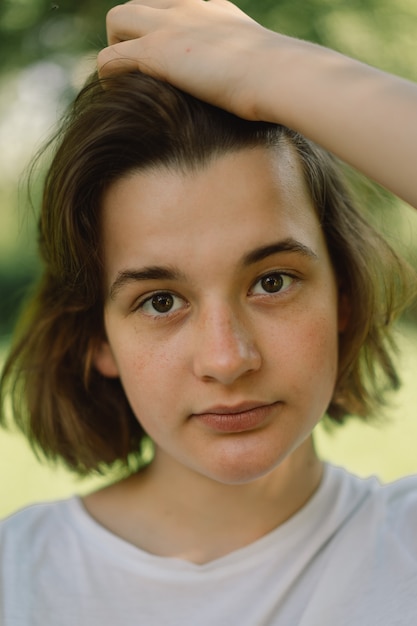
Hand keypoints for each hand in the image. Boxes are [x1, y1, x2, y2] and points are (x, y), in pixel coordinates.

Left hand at [97, 0, 276, 119]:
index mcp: (213, 10)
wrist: (279, 75)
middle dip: (130, 34)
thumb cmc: (282, 80)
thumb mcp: (268, 67)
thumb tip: (260, 95)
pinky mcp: (156, 52)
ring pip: (117, 20)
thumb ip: (253, 71)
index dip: (160, 29)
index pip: (173, 5)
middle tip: (138, 68)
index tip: (166, 58)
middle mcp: (188, 8)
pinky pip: (110, 57)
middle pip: (139, 6)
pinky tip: (119, 92)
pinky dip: (108, 74)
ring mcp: (170, 27)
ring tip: (124, 78)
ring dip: (115, 47)